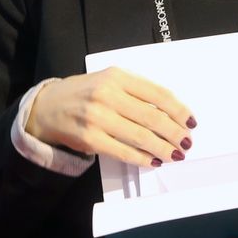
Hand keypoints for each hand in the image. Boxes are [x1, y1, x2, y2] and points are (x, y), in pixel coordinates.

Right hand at [26, 66, 193, 166]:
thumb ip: (135, 91)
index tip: (191, 121)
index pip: (157, 93)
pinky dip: (142, 158)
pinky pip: (124, 151)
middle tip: (187, 141)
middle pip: (152, 116)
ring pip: (141, 136)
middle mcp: (107, 94)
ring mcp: (97, 117)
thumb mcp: (107, 80)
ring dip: (163, 148)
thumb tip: (171, 114)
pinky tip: (153, 161)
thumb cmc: (83, 93)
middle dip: (175, 132)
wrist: (46, 107)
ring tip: (176, 154)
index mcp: (116, 76)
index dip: (178, 109)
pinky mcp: (90, 138)